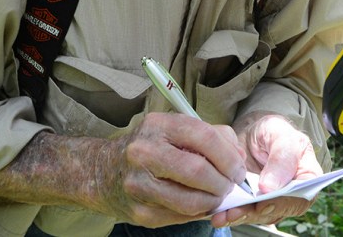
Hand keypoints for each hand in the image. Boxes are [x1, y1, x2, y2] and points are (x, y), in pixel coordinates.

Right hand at [97, 112, 247, 226]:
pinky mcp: (140, 212)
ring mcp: (139, 185)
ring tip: (216, 196)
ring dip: (213, 202)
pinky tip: (197, 203)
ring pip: (192, 201)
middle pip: (198, 171)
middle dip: (223, 182)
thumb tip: (238, 157)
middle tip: (230, 185)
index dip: (229, 157)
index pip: (204, 138)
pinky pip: (181, 217)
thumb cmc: (150, 148)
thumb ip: (212, 136)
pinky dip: (197, 212)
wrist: (105, 171)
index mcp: (158, 126)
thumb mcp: (175, 129)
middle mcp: (144, 153)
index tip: (238, 169)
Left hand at [212, 113, 321, 228]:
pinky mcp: (255, 204)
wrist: (254, 133)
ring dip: (240, 216)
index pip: (301, 197)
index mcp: (307, 176)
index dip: (282, 203)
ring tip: (223, 214)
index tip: (262, 203)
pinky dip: (232, 214)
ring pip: (259, 215)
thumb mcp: (281, 136)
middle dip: (254, 213)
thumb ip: (281, 159)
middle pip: (277, 210)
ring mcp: (274, 200)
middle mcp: (293, 194)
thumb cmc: (274, 131)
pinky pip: (246, 213)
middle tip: (235, 211)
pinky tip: (219, 213)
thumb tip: (270, 188)